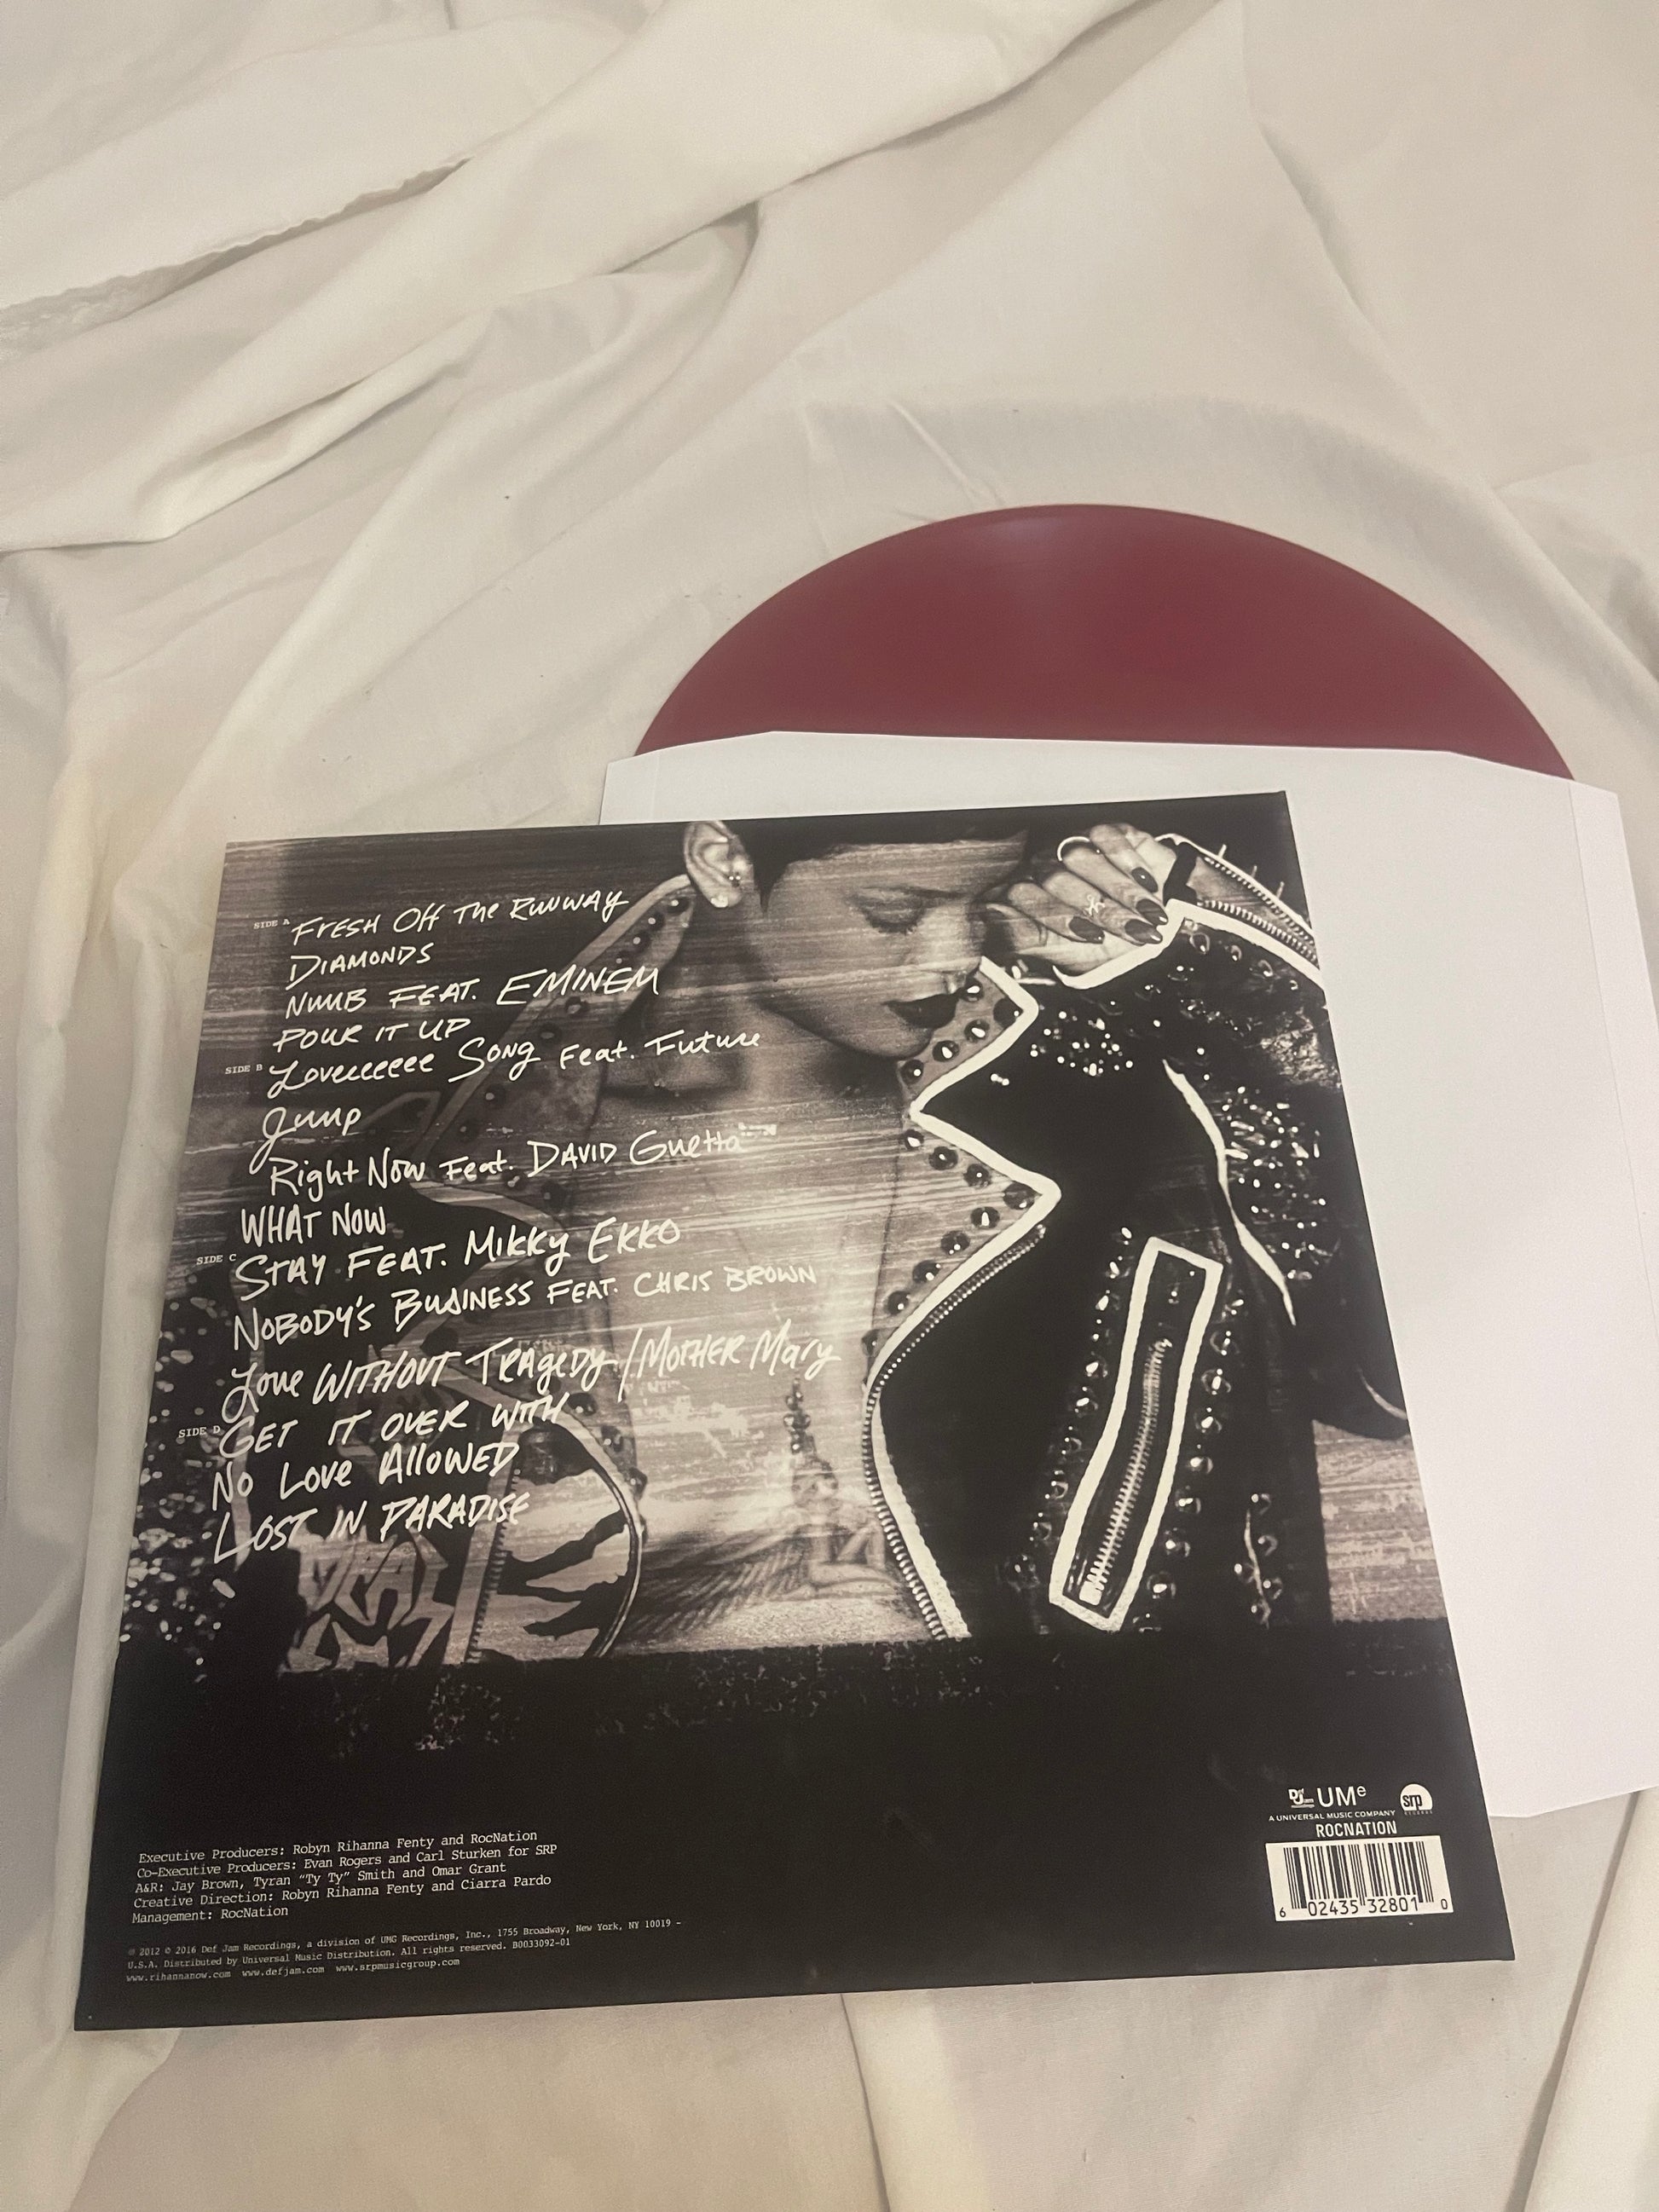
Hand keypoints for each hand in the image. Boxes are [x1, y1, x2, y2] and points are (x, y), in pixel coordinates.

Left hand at [995, 823, 1178, 974]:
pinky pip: (1107, 838)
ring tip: (1148, 913)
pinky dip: (1129, 863)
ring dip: (1121, 892)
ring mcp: (1074, 849)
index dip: (1061, 919)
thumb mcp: (1064, 953)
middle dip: (1101, 910)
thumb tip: (985, 922)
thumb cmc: (1107, 946)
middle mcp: (1047, 870)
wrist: (1158, 929)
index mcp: (1029, 897)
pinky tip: (1147, 882)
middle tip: (1132, 930)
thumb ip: (1020, 938)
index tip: (1092, 938)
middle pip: (1056, 880)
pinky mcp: (1104, 833)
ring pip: (1080, 859)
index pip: (1024, 896)